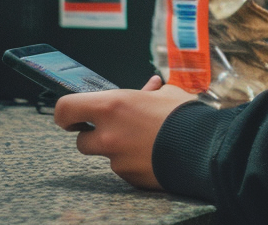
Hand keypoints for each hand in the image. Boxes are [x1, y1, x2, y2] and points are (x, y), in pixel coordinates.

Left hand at [53, 75, 196, 188]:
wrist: (202, 146)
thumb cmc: (183, 114)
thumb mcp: (167, 93)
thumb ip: (151, 93)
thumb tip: (150, 89)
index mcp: (113, 106)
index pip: (66, 109)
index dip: (65, 113)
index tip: (72, 116)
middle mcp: (107, 135)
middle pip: (81, 140)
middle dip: (96, 134)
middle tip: (117, 128)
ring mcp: (115, 160)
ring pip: (106, 155)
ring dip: (118, 148)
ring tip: (145, 140)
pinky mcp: (127, 178)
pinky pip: (123, 168)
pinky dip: (133, 161)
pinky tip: (154, 153)